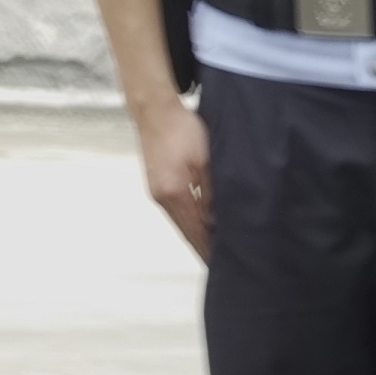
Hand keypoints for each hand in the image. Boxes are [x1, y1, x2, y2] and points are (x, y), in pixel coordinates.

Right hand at [134, 95, 211, 261]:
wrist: (155, 110)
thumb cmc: (183, 129)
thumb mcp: (206, 160)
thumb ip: (212, 191)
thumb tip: (218, 218)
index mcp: (175, 194)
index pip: (195, 232)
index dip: (207, 249)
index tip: (219, 264)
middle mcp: (162, 197)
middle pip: (186, 230)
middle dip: (203, 245)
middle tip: (220, 261)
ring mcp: (157, 191)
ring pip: (181, 220)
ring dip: (197, 232)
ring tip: (214, 245)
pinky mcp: (157, 182)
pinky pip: (176, 208)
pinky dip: (189, 217)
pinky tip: (200, 220)